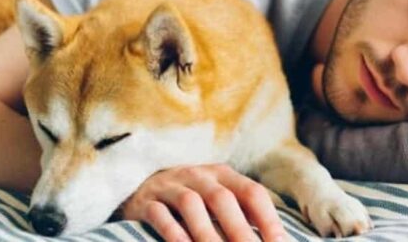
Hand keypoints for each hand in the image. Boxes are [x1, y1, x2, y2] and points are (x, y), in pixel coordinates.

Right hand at [119, 164, 286, 241]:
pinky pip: (160, 214)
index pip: (251, 192)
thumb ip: (241, 215)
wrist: (139, 189)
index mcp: (222, 175)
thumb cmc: (190, 201)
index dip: (268, 219)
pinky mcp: (146, 201)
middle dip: (240, 230)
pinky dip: (173, 232)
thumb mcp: (217, 199)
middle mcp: (198, 175)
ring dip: (208, 233)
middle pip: (223, 199)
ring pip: (191, 204)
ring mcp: (170, 185)